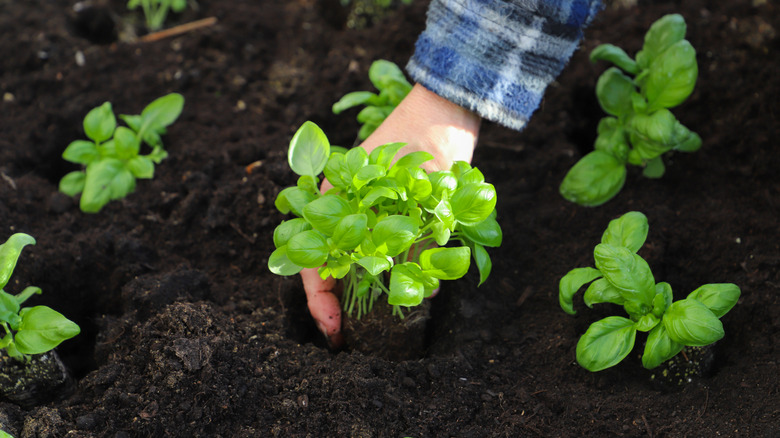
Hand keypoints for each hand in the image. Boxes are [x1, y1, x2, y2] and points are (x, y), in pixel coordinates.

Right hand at [302, 83, 480, 347]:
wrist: (445, 113)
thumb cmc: (424, 144)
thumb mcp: (413, 193)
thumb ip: (411, 240)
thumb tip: (413, 290)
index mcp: (331, 200)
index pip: (310, 258)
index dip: (319, 299)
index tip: (334, 329)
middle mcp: (341, 208)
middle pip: (325, 265)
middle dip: (332, 303)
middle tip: (344, 335)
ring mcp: (362, 211)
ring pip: (349, 262)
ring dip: (356, 290)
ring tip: (365, 318)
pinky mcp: (386, 214)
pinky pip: (376, 251)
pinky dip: (382, 272)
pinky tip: (395, 288)